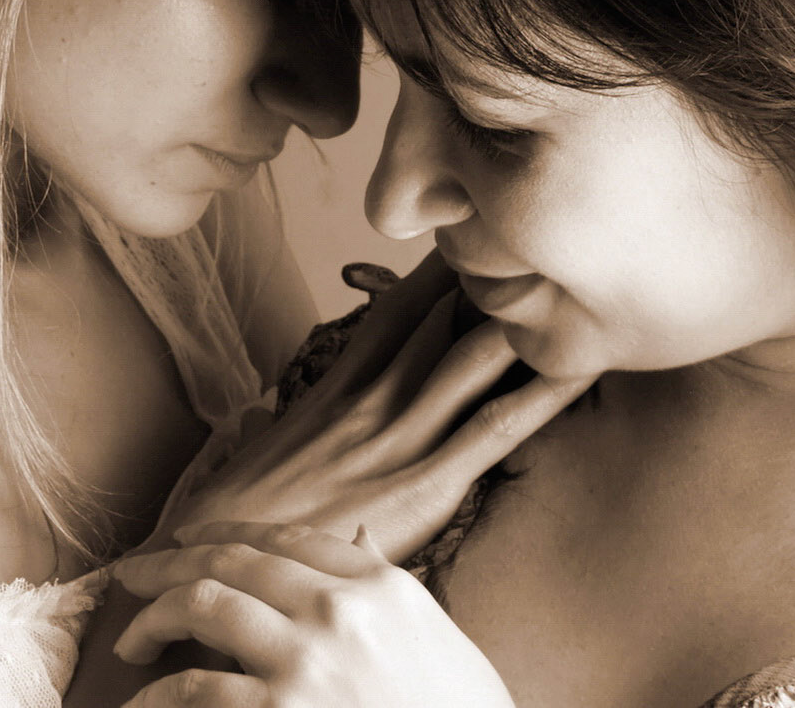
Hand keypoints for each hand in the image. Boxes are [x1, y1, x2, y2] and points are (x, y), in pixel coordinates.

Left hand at [112, 521, 512, 707]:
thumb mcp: (435, 634)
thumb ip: (385, 581)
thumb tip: (358, 534)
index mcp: (379, 584)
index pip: (285, 536)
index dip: (227, 531)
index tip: (189, 536)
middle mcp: (340, 609)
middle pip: (233, 559)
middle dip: (168, 564)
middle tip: (130, 576)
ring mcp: (307, 662)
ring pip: (204, 606)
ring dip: (152, 620)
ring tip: (129, 643)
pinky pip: (196, 690)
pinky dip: (158, 695)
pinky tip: (144, 701)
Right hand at [157, 254, 589, 561]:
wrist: (211, 570)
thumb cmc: (229, 525)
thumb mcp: (257, 459)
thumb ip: (283, 429)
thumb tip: (282, 414)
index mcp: (333, 390)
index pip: (393, 311)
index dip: (437, 268)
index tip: (473, 227)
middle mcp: (370, 399)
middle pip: (440, 315)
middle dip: (491, 271)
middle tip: (542, 224)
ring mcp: (399, 438)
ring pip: (473, 356)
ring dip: (525, 314)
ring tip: (575, 271)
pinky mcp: (426, 485)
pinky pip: (496, 429)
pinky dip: (543, 395)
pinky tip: (583, 366)